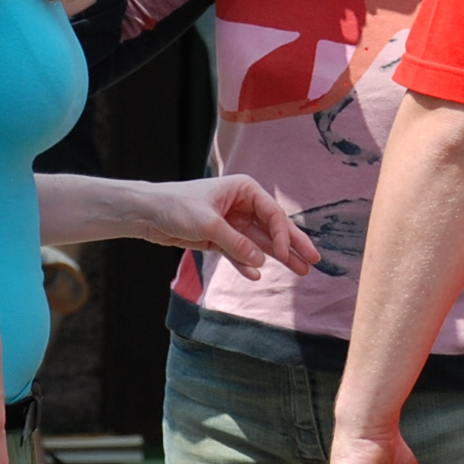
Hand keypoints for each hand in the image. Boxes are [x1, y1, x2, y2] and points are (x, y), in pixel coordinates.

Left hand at [127, 176, 322, 280]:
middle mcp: (242, 204)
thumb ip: (236, 243)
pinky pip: (241, 253)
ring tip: (300, 272)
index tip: (287, 255)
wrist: (148, 213)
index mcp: (244, 189)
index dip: (284, 235)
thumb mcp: (209, 224)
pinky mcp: (220, 238)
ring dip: (278, 258)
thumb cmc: (176, 206)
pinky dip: (248, 264)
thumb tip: (261, 261)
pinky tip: (258, 275)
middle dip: (293, 245)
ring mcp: (232, 223)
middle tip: (314, 261)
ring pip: (260, 242)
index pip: (273, 213)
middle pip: (274, 227)